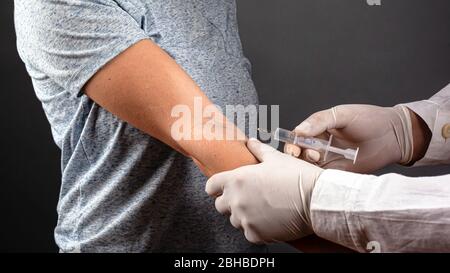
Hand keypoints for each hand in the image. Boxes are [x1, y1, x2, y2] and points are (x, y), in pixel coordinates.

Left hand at [206, 138, 322, 243]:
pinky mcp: (255, 234)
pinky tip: (270, 220)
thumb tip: (251, 142)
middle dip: (231, 202)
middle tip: (248, 198)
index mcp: (237, 179)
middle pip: (220, 205)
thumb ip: (259, 150)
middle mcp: (236, 200)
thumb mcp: (277, 158)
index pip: (211, 186)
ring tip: (263, 208)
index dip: (216, 187)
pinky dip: (257, 229)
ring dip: (244, 215)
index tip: (222, 188)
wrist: (316, 199)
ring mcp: (245, 219)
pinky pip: (249, 233)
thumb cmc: (297, 177)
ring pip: (235, 220)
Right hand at [284, 105, 413, 172]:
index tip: (294, 147)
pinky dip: (317, 177)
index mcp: (318, 129)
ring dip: (306, 164)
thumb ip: (319, 121)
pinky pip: (321, 177)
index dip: (292, 142)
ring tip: (317, 156)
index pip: (297, 136)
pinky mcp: (337, 173)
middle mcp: (320, 145)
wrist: (394, 137)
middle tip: (304, 154)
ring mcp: (328, 160)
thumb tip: (298, 131)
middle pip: (299, 153)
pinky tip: (321, 171)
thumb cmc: (369, 119)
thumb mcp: (342, 115)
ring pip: (307, 166)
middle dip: (296, 155)